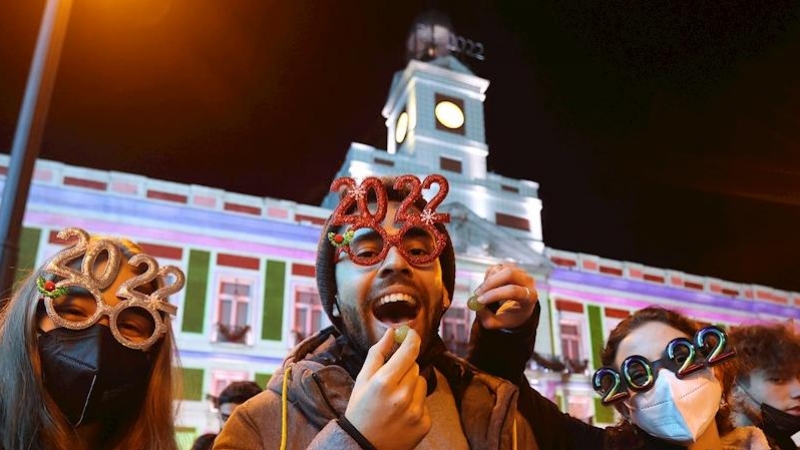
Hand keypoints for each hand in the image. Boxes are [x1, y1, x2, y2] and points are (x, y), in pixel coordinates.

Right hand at [345, 328, 430, 449]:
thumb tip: (392, 332)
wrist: (363, 447)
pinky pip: (425, 401)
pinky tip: (401, 412)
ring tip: (395, 398)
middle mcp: (402, 396)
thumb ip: (377, 353)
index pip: (409, 351)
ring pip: (421, 382)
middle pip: (415, 366)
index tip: (412, 334)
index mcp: (384, 383)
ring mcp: (415, 411)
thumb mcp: (362, 380)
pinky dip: (415, 403)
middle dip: (405, 367)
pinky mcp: (424, 423)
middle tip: (391, 379)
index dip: (412, 339)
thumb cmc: (360, 410)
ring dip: (411, 385)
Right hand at [472, 262, 536, 329]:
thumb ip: (487, 319)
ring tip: (485, 295)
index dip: (495, 294)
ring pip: (499, 271)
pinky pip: (494, 269)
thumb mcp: (500, 322)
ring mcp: (520, 272)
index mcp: (530, 297)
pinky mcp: (511, 266)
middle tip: (477, 294)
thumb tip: (477, 306)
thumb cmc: (511, 315)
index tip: (480, 301)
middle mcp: (528, 281)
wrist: (519, 306)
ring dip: (487, 282)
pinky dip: (487, 278)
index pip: (514, 291)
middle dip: (489, 283)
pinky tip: (490, 288)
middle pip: (509, 274)